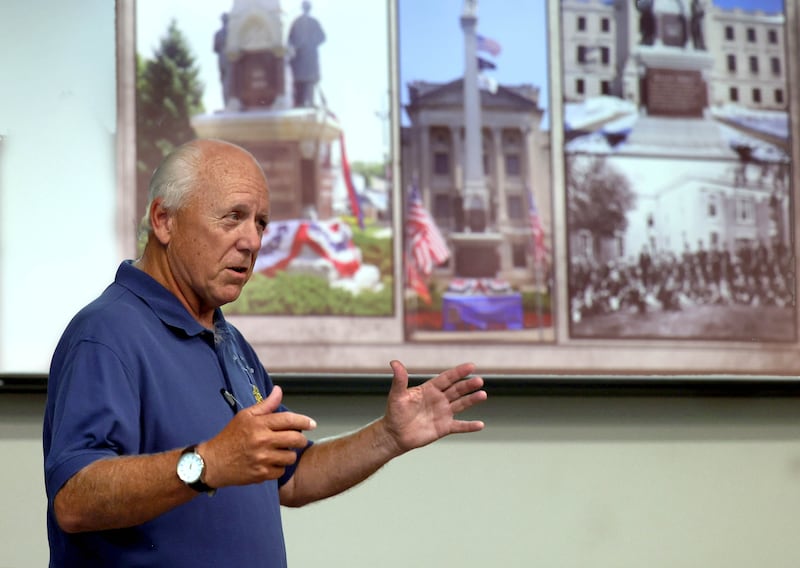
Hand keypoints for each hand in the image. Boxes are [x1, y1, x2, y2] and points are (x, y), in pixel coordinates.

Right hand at [199, 386, 315, 487]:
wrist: (212, 462)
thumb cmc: (229, 437)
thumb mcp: (245, 416)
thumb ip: (265, 405)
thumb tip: (279, 390)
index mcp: (259, 424)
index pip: (289, 420)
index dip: (304, 421)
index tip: (311, 424)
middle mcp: (262, 441)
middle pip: (295, 439)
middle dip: (300, 439)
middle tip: (297, 439)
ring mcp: (262, 459)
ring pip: (291, 457)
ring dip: (289, 454)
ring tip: (280, 451)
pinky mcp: (261, 474)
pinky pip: (281, 470)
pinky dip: (279, 467)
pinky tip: (270, 462)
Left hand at [382, 360, 485, 453]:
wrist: (395, 435)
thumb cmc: (395, 413)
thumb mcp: (397, 395)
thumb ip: (399, 380)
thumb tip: (394, 362)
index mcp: (430, 389)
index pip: (447, 378)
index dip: (458, 372)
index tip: (471, 366)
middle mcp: (439, 399)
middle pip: (457, 390)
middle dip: (468, 385)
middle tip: (479, 381)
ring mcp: (443, 413)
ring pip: (461, 405)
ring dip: (472, 400)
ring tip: (482, 395)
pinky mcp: (444, 427)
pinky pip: (459, 426)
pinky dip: (469, 426)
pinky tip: (480, 425)